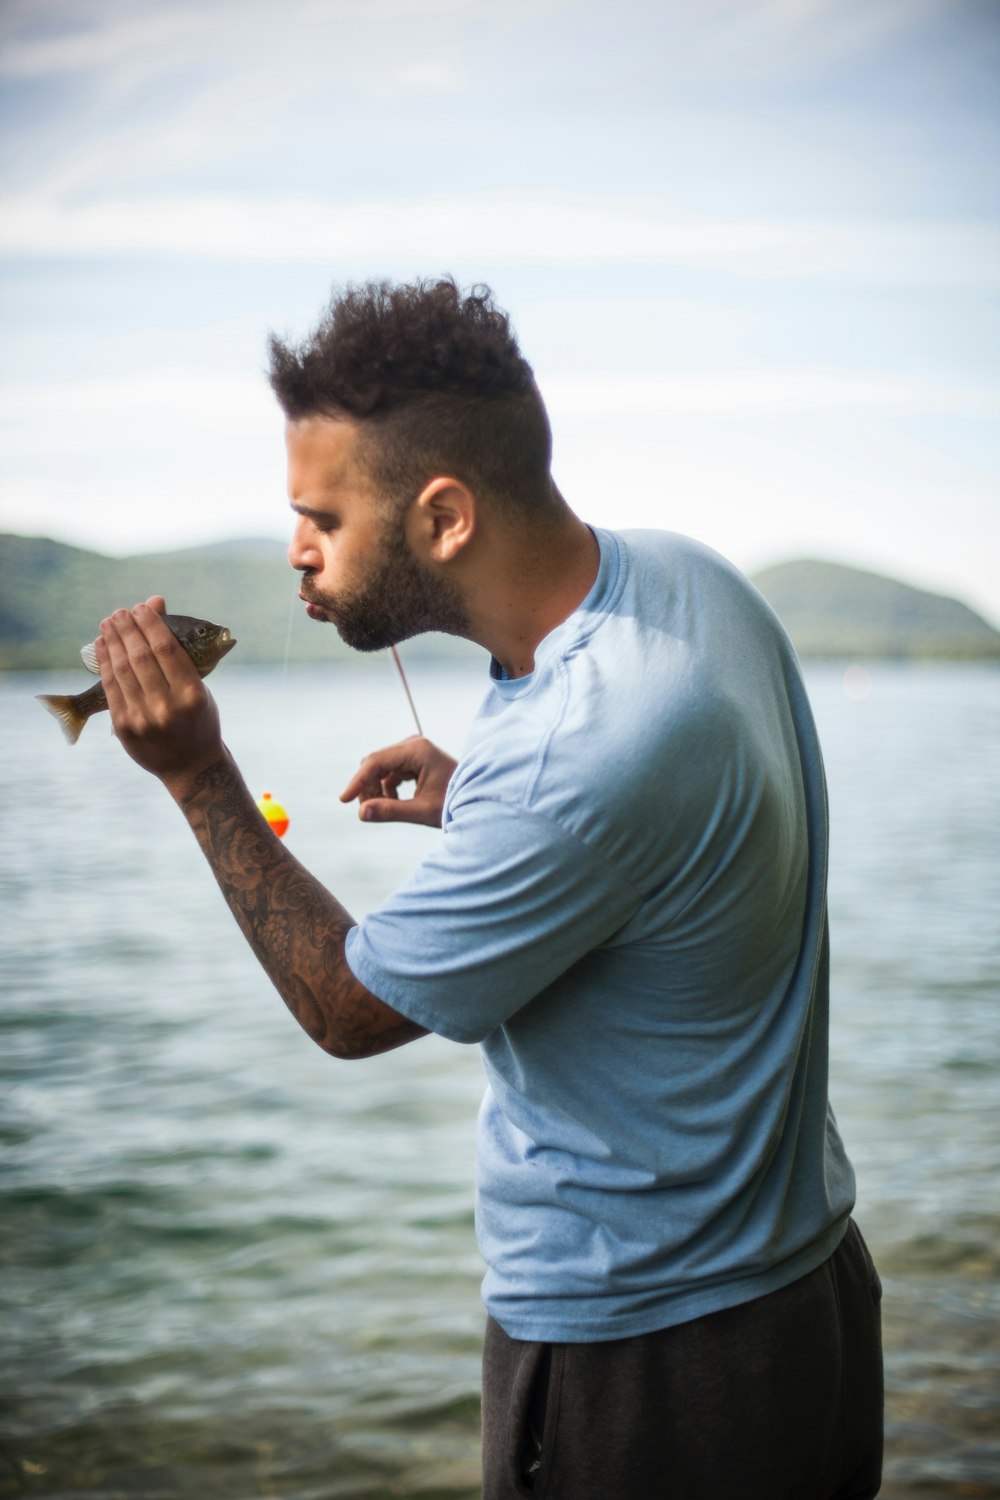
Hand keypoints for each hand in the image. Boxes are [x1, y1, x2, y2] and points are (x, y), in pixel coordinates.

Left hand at [96, 597, 223, 788]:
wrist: (190, 766)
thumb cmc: (197, 718)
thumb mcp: (197, 685)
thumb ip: (175, 649)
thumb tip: (155, 602)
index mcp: (192, 694)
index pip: (165, 648)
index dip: (150, 623)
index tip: (141, 608)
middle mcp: (167, 707)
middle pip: (140, 656)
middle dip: (127, 628)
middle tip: (120, 613)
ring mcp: (143, 718)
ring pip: (122, 669)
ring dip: (112, 641)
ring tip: (108, 623)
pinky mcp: (124, 726)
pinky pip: (109, 686)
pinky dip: (104, 662)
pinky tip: (102, 645)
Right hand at [340, 736, 456, 827]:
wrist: (476, 799)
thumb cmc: (455, 804)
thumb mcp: (423, 811)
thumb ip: (391, 811)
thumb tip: (361, 813)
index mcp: (418, 750)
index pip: (376, 761)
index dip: (358, 781)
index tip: (344, 800)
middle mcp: (413, 745)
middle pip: (375, 763)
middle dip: (367, 787)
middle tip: (370, 811)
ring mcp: (413, 751)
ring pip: (380, 768)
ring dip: (376, 789)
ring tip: (385, 808)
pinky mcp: (412, 760)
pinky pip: (389, 772)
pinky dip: (386, 788)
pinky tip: (394, 802)